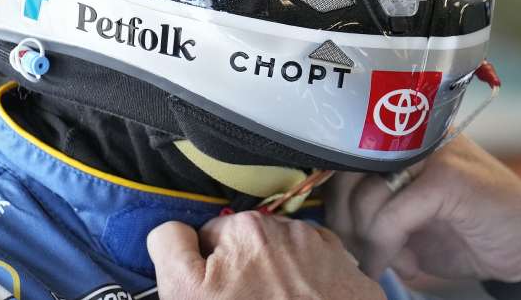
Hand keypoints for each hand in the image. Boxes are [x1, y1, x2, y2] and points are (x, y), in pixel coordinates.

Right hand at [147, 212, 387, 299]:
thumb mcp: (187, 292)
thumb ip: (171, 247)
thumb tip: (171, 229)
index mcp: (246, 229)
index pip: (209, 236)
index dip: (206, 269)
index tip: (215, 293)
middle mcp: (288, 228)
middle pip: (249, 243)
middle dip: (244, 268)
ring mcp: (323, 248)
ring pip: (285, 254)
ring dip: (278, 273)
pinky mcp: (349, 270)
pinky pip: (319, 266)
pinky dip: (310, 282)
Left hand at [326, 135, 520, 284]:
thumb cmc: (471, 233)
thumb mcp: (412, 225)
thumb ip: (375, 215)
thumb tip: (329, 226)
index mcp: (405, 142)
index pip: (346, 157)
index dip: (335, 200)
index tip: (340, 236)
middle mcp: (416, 137)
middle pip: (347, 172)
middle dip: (344, 221)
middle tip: (359, 254)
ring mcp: (433, 152)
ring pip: (367, 194)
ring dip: (366, 240)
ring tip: (390, 261)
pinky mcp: (447, 176)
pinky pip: (392, 214)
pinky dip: (385, 246)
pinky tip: (397, 265)